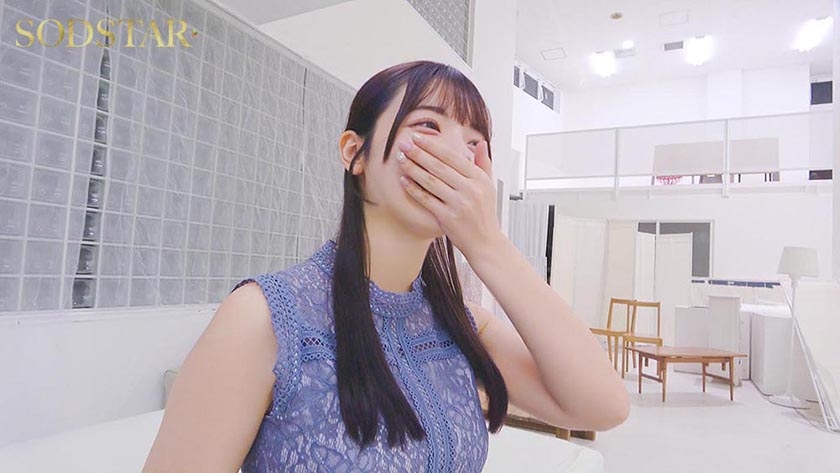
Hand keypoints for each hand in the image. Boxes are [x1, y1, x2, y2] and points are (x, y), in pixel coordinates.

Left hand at [397, 132, 503, 260]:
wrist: (485, 243)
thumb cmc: (485, 214)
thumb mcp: (489, 186)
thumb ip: (484, 163)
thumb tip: (480, 143)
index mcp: (479, 178)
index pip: (452, 157)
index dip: (433, 146)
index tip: (418, 137)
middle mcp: (470, 189)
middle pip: (439, 167)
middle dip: (419, 153)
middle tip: (404, 143)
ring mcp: (459, 204)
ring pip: (430, 181)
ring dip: (413, 168)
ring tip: (401, 158)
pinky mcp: (447, 218)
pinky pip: (426, 200)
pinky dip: (414, 189)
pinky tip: (404, 180)